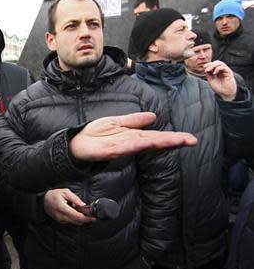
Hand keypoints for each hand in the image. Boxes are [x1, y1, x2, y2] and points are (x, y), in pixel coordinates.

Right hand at [44, 188, 95, 224]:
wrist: (43, 201)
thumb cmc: (53, 195)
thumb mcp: (65, 192)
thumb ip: (74, 198)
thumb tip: (83, 204)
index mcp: (62, 207)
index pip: (76, 215)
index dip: (86, 218)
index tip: (93, 217)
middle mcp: (61, 216)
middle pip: (76, 221)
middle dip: (85, 219)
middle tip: (92, 216)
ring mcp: (60, 219)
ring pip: (74, 222)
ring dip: (81, 219)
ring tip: (85, 213)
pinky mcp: (60, 221)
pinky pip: (70, 222)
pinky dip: (76, 219)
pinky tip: (77, 213)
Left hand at [69, 112, 196, 160]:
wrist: (77, 141)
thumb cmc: (96, 133)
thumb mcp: (118, 122)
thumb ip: (135, 120)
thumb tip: (153, 117)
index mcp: (133, 136)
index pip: (157, 136)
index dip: (173, 138)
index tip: (190, 139)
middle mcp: (130, 143)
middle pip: (155, 142)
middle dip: (173, 141)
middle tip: (191, 141)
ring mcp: (121, 148)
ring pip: (144, 145)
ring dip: (160, 143)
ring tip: (177, 141)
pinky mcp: (110, 151)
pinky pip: (125, 147)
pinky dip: (136, 145)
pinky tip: (147, 143)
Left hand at [204, 60, 236, 100]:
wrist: (225, 93)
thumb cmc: (219, 88)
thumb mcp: (211, 80)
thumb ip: (208, 74)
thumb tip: (205, 69)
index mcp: (218, 72)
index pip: (214, 64)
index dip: (209, 64)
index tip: (204, 67)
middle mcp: (222, 70)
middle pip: (217, 62)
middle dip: (210, 64)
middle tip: (205, 67)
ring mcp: (226, 71)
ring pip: (220, 63)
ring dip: (213, 65)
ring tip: (208, 70)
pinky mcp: (229, 73)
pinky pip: (224, 67)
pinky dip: (218, 68)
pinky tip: (214, 73)